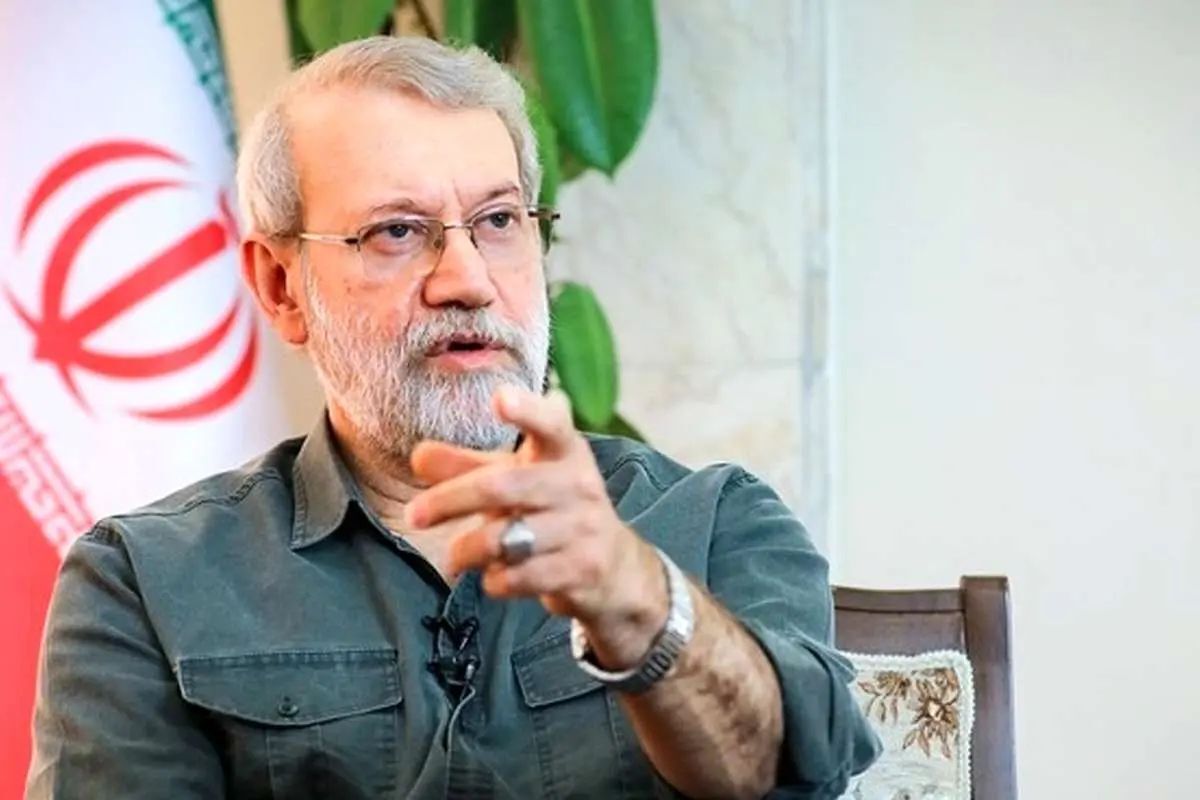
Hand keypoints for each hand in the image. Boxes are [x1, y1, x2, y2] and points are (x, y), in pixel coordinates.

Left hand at [404, 386, 666, 665]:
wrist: (614, 567)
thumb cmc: (553, 509)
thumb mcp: (515, 479)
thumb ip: (466, 467)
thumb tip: (417, 456)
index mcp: (564, 451)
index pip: (550, 424)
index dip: (527, 410)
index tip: (500, 398)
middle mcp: (578, 484)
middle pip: (502, 487)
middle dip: (450, 501)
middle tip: (414, 515)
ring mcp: (583, 528)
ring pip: (505, 539)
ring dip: (467, 551)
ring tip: (453, 558)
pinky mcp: (581, 570)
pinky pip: (518, 578)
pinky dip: (494, 581)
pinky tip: (494, 577)